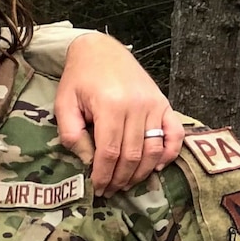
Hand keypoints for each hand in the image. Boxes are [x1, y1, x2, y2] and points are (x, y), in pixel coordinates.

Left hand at [53, 33, 183, 194]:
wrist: (101, 50)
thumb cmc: (79, 78)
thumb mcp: (64, 103)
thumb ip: (72, 133)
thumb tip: (88, 161)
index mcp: (110, 105)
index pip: (110, 152)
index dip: (103, 174)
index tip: (97, 188)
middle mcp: (137, 106)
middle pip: (132, 155)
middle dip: (120, 178)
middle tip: (110, 190)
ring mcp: (154, 104)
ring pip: (153, 149)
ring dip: (141, 172)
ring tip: (127, 183)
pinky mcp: (164, 103)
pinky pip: (175, 133)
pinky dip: (169, 153)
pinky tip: (156, 167)